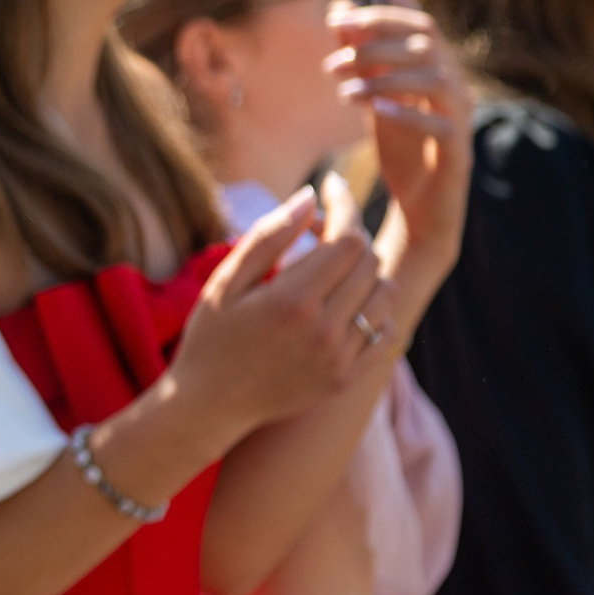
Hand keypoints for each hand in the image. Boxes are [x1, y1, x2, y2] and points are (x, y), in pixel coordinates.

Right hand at [170, 174, 397, 442]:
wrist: (207, 407)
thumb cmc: (210, 337)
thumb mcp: (226, 282)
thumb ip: (269, 236)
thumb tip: (311, 196)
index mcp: (292, 301)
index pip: (347, 240)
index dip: (345, 207)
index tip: (333, 187)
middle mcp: (324, 331)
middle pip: (370, 262)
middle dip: (351, 237)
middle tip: (321, 232)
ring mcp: (339, 358)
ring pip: (385, 294)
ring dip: (367, 272)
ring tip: (333, 269)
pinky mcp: (346, 378)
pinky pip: (384, 332)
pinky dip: (372, 310)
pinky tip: (342, 305)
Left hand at [327, 4, 471, 294]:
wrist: (420, 209)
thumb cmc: (401, 149)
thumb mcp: (373, 98)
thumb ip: (362, 58)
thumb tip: (340, 13)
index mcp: (436, 68)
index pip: (419, 22)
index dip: (385, 9)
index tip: (342, 11)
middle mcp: (454, 86)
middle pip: (426, 43)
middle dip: (376, 43)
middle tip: (332, 63)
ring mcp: (460, 117)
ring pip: (434, 79)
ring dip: (384, 77)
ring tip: (342, 91)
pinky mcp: (458, 151)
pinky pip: (440, 125)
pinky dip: (407, 112)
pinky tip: (373, 109)